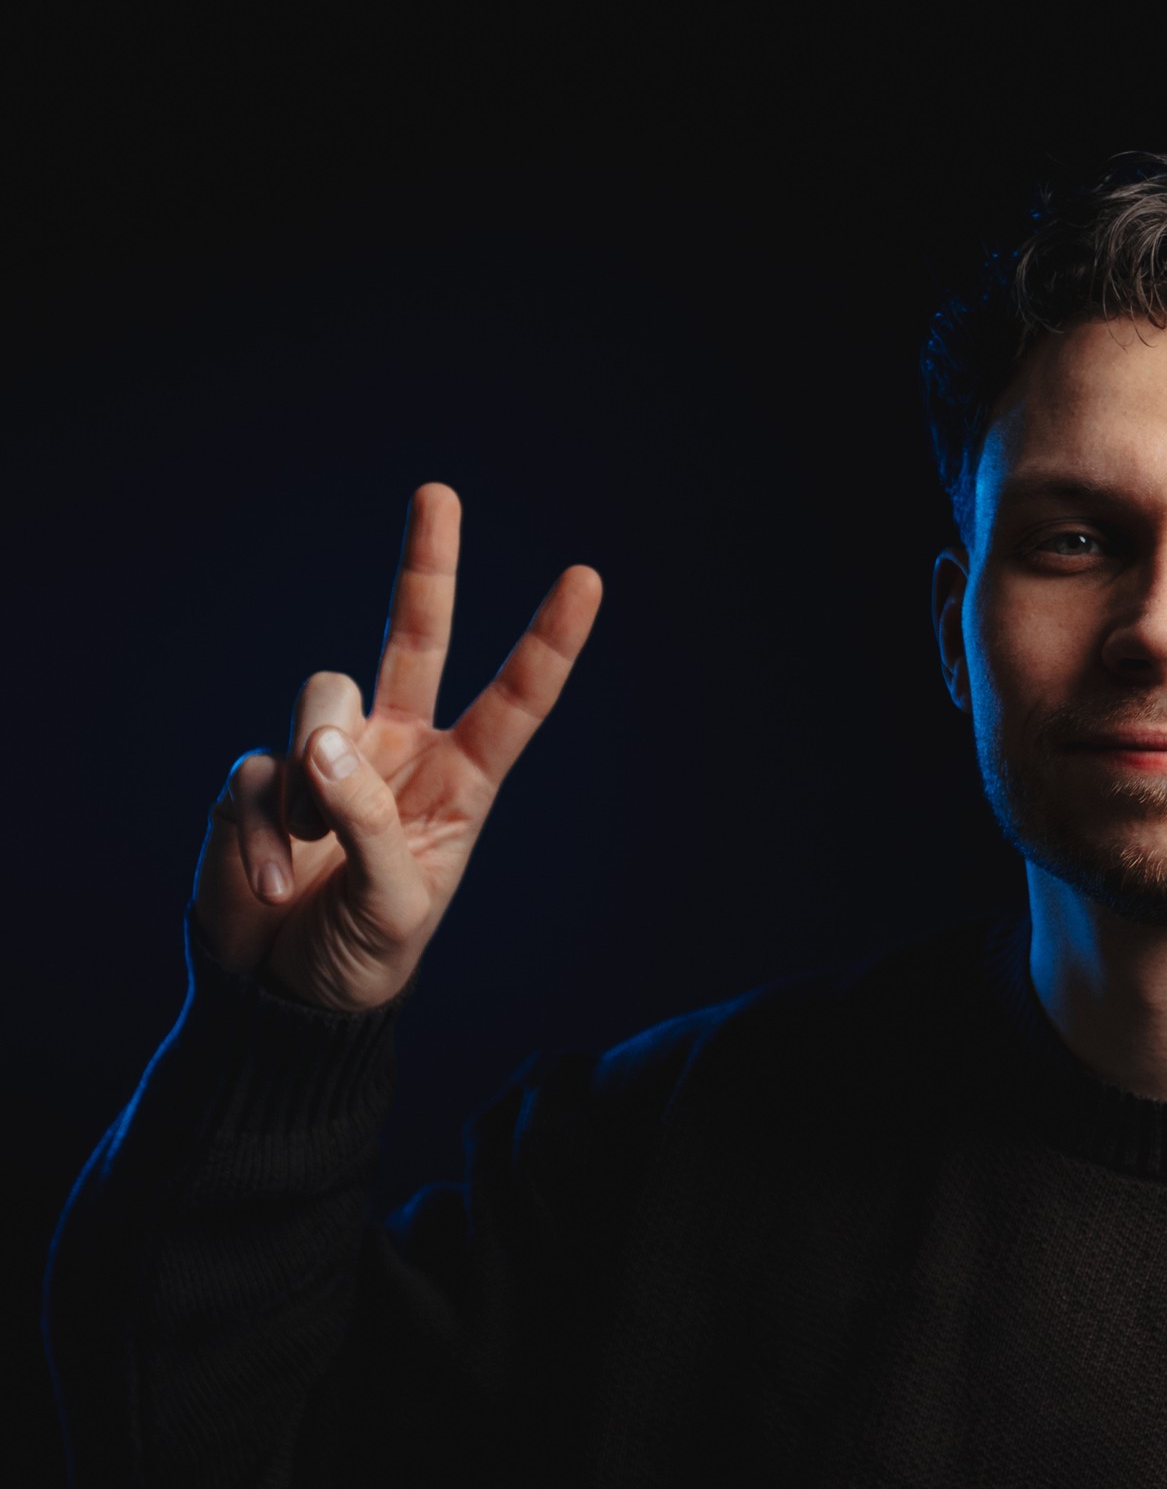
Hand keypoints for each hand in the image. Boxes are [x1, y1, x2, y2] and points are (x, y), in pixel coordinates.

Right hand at [192, 484, 601, 1011]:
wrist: (281, 997)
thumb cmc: (363, 956)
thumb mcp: (395, 906)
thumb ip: (365, 821)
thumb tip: (318, 744)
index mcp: (460, 782)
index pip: (512, 702)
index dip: (548, 643)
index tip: (587, 579)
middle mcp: (397, 750)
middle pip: (413, 639)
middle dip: (426, 566)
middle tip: (439, 491)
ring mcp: (325, 755)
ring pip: (324, 696)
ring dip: (319, 774)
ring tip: (314, 852)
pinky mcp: (258, 776)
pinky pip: (259, 771)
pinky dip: (265, 834)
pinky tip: (275, 885)